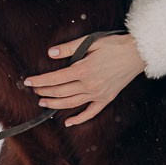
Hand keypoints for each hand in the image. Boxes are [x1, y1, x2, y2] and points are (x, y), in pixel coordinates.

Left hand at [22, 33, 145, 126]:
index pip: (55, 78)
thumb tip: (51, 53)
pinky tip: (68, 122)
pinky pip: (90, 113)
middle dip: (44, 91)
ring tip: (43, 102)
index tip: (28, 81)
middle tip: (33, 90)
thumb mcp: (91, 42)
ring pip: (71, 103)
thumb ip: (70, 48)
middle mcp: (89, 85)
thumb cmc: (114, 45)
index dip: (39, 80)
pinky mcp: (106, 99)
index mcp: (83, 69)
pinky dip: (79, 119)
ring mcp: (98, 94)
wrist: (137, 54)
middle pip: (60, 91)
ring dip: (54, 104)